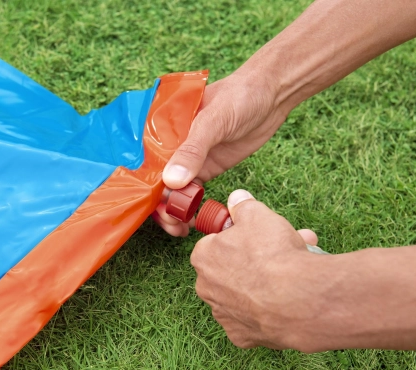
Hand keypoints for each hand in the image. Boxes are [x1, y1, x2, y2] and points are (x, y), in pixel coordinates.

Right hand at [153, 68, 292, 236]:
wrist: (272, 96)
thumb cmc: (239, 96)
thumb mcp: (214, 121)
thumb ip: (192, 150)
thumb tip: (171, 181)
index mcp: (163, 127)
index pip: (144, 159)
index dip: (143, 184)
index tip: (149, 207)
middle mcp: (171, 144)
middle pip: (155, 180)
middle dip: (159, 204)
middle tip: (171, 222)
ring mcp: (189, 159)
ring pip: (173, 191)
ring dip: (173, 210)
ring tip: (179, 228)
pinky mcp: (206, 169)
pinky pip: (191, 193)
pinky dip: (189, 208)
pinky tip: (190, 222)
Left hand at [191, 189, 333, 351]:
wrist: (297, 299)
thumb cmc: (272, 254)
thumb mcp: (258, 215)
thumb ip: (243, 205)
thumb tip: (237, 198)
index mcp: (203, 258)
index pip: (216, 244)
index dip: (240, 238)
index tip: (258, 236)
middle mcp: (206, 289)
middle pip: (231, 269)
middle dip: (256, 259)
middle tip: (284, 250)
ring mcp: (223, 315)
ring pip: (244, 294)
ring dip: (265, 284)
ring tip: (296, 273)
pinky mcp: (242, 336)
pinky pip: (254, 319)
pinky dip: (269, 310)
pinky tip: (288, 300)